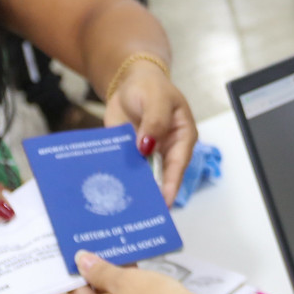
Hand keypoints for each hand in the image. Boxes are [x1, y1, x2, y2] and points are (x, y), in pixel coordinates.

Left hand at [41, 250, 229, 293]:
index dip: (49, 283)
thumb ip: (99, 270)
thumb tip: (81, 261)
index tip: (51, 262)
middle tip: (79, 248)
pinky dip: (115, 290)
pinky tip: (123, 268)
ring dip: (100, 281)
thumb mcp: (124, 279)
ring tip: (103, 252)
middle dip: (79, 276)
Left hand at [104, 60, 197, 202]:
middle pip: (162, 176)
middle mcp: (166, 150)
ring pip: (143, 176)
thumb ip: (154, 122)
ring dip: (136, 189)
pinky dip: (120, 178)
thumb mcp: (156, 99)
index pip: (178, 165)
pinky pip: (125, 168)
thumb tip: (146, 147)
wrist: (129, 81)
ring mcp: (146, 154)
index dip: (171, 184)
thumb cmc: (150, 87)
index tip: (165, 202)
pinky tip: (111, 191)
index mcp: (182, 137)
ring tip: (127, 208)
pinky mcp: (129, 155)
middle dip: (154, 194)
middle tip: (145, 212)